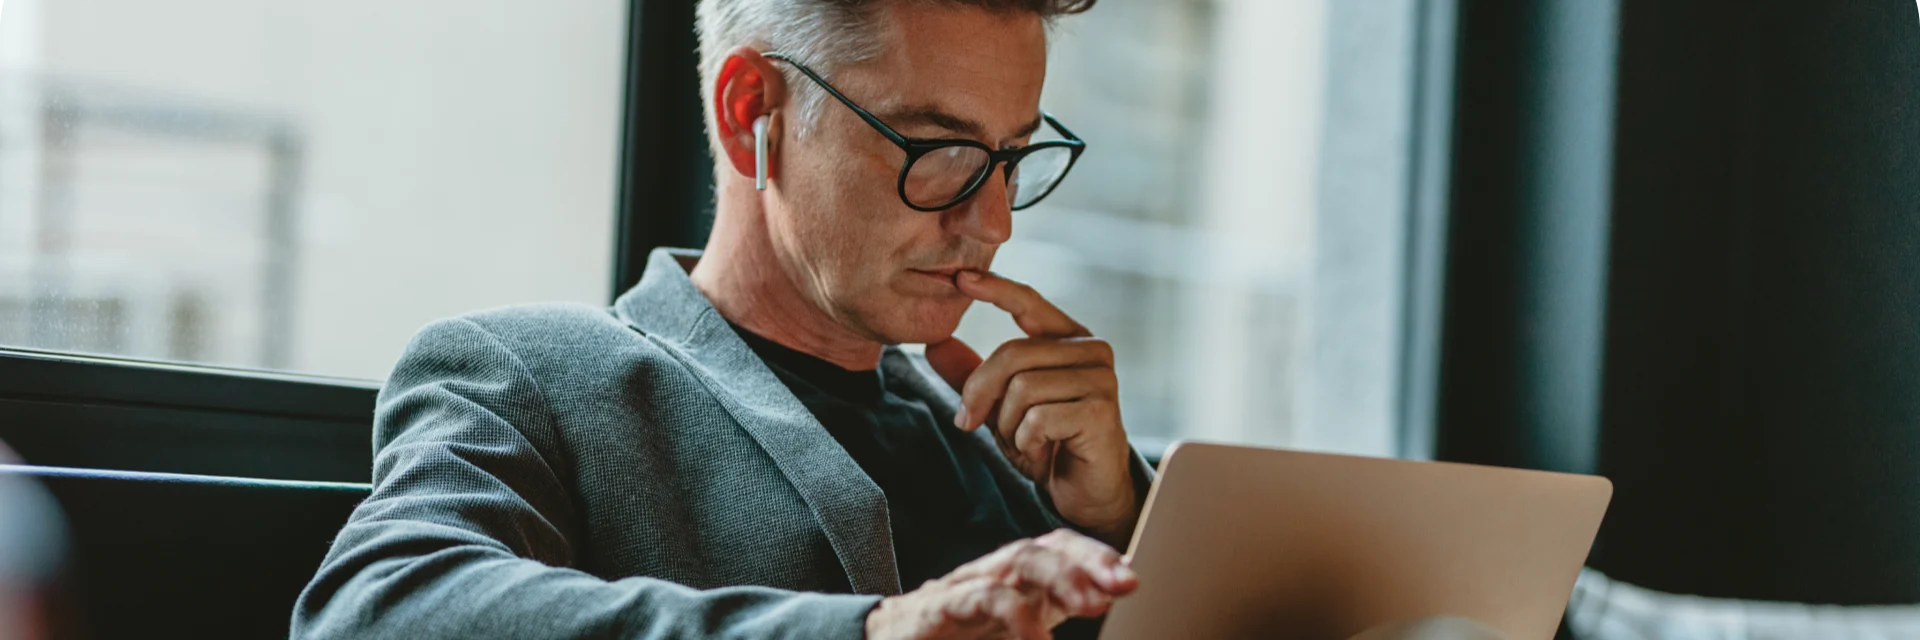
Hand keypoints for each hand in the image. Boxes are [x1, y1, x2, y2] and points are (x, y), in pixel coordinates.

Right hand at [865, 529, 1138, 639]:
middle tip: (1126, 584)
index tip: (1133, 579)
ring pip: (1019, 560)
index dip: (1098, 557)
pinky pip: (980, 597)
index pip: (1062, 550)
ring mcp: (969, 586)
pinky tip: (1038, 638)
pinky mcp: (940, 607)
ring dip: (1061, 577)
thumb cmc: (956, 638)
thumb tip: (1101, 607)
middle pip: (1047, 547)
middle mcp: (997, 574)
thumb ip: (1049, 618)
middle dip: (1090, 561)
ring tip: (1092, 604)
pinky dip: (1015, 614)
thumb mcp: (1015, 632)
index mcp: (1019, 581)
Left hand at [925, 271, 1138, 546]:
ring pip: (1022, 388)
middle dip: (980, 393)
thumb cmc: (1047, 444)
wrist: (1084, 492)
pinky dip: (1027, 442)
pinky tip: (1043, 451)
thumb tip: (935, 343)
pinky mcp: (1101, 409)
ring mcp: (1100, 378)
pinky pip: (1038, 418)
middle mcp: (1090, 350)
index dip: (995, 288)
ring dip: (1008, 425)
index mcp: (1067, 339)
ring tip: (1024, 441)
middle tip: (968, 423)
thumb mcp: (1000, 406)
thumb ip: (972, 375)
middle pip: (1012, 354)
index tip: (960, 277)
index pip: (1028, 301)